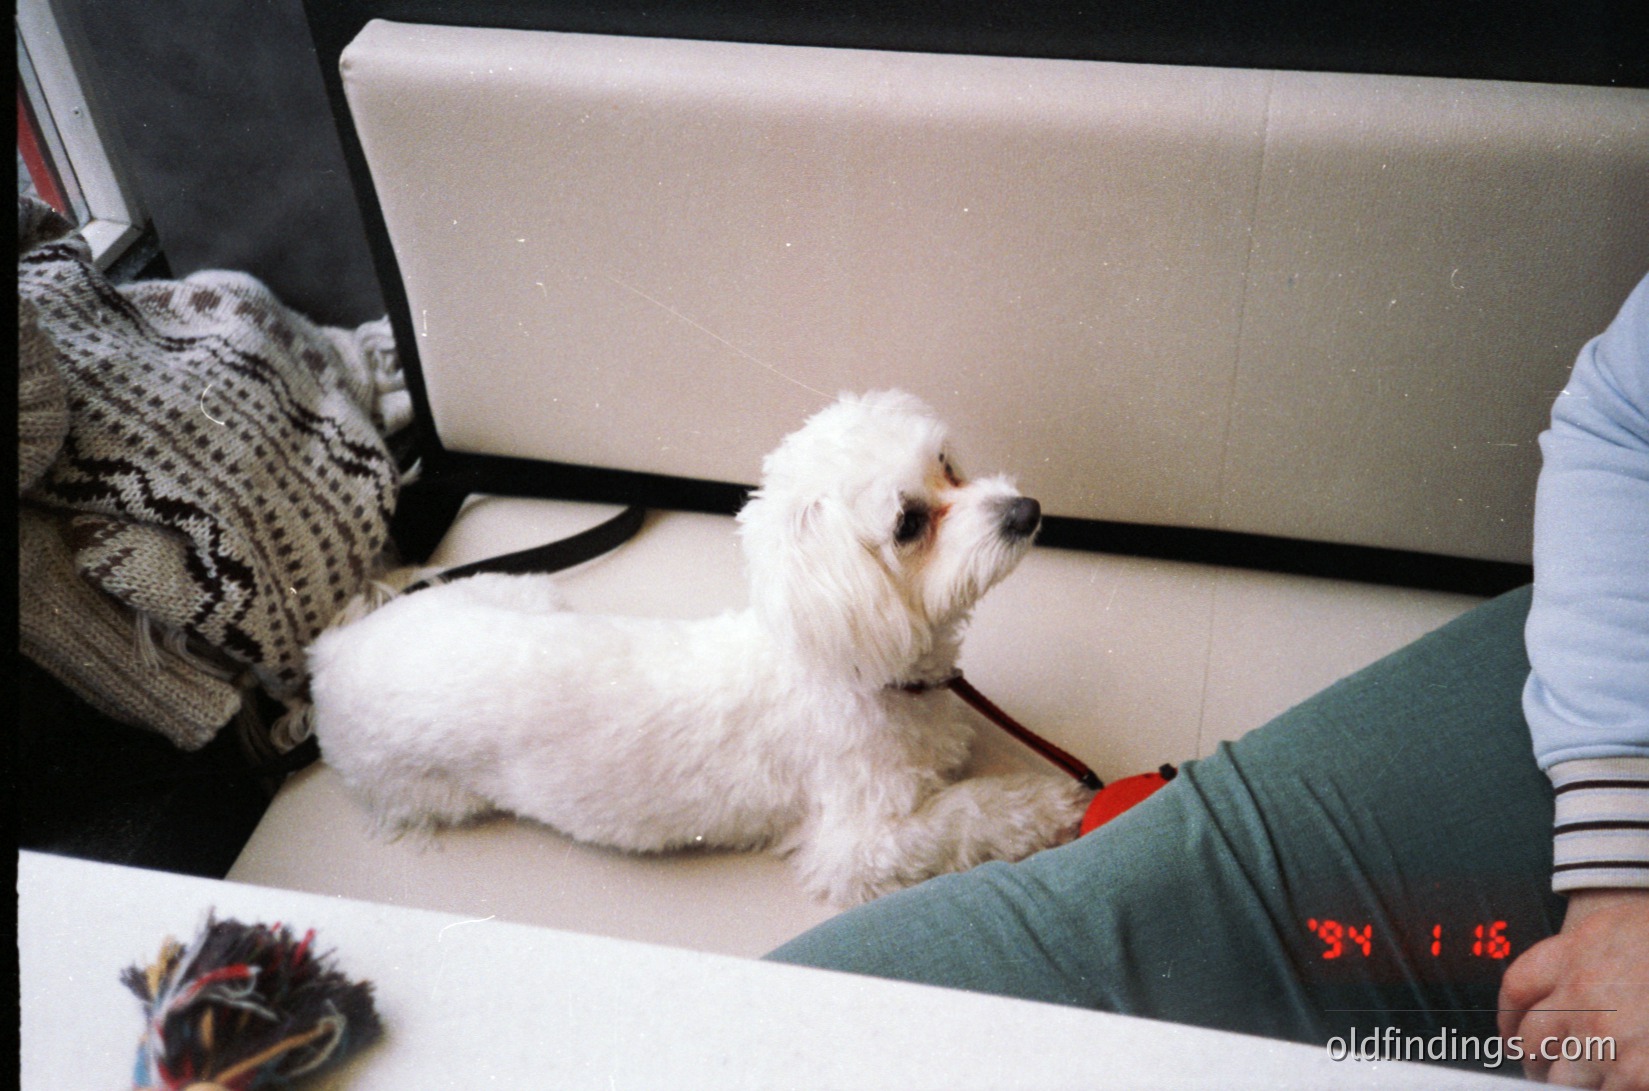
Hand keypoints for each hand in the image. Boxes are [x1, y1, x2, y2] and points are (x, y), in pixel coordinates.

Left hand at [1499, 889, 1648, 1088]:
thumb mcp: (1627, 935)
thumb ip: (1590, 961)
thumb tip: (1564, 1004)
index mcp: (1581, 949)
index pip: (1518, 985)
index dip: (1509, 1016)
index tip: (1510, 1034)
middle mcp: (1585, 991)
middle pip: (1532, 1038)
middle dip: (1534, 1059)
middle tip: (1540, 1071)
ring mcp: (1610, 1036)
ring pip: (1563, 1076)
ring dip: (1569, 1084)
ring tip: (1581, 1081)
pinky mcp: (1638, 1073)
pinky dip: (1610, 1090)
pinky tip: (1623, 1082)